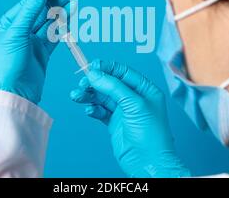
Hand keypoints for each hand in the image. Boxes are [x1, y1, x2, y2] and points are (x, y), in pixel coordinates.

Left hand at [0, 0, 70, 103]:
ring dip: (59, 11)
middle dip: (52, 0)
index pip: (25, 4)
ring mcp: (31, 43)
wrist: (14, 94)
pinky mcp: (42, 54)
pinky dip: (62, 25)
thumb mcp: (16, 33)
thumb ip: (30, 10)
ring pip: (48, 23)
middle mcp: (18, 33)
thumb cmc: (6, 65)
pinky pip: (54, 35)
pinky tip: (69, 15)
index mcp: (5, 26)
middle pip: (38, 12)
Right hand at [70, 59, 190, 177]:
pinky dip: (93, 109)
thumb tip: (95, 73)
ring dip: (89, 95)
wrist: (148, 163)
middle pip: (109, 83)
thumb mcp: (134, 104)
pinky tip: (89, 110)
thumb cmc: (151, 135)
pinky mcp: (115, 122)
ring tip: (77, 96)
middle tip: (82, 83)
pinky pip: (100, 110)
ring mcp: (124, 110)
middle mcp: (134, 98)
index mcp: (145, 89)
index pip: (123, 72)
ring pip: (102, 97)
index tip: (91, 66)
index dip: (107, 67)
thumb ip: (113, 87)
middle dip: (94, 82)